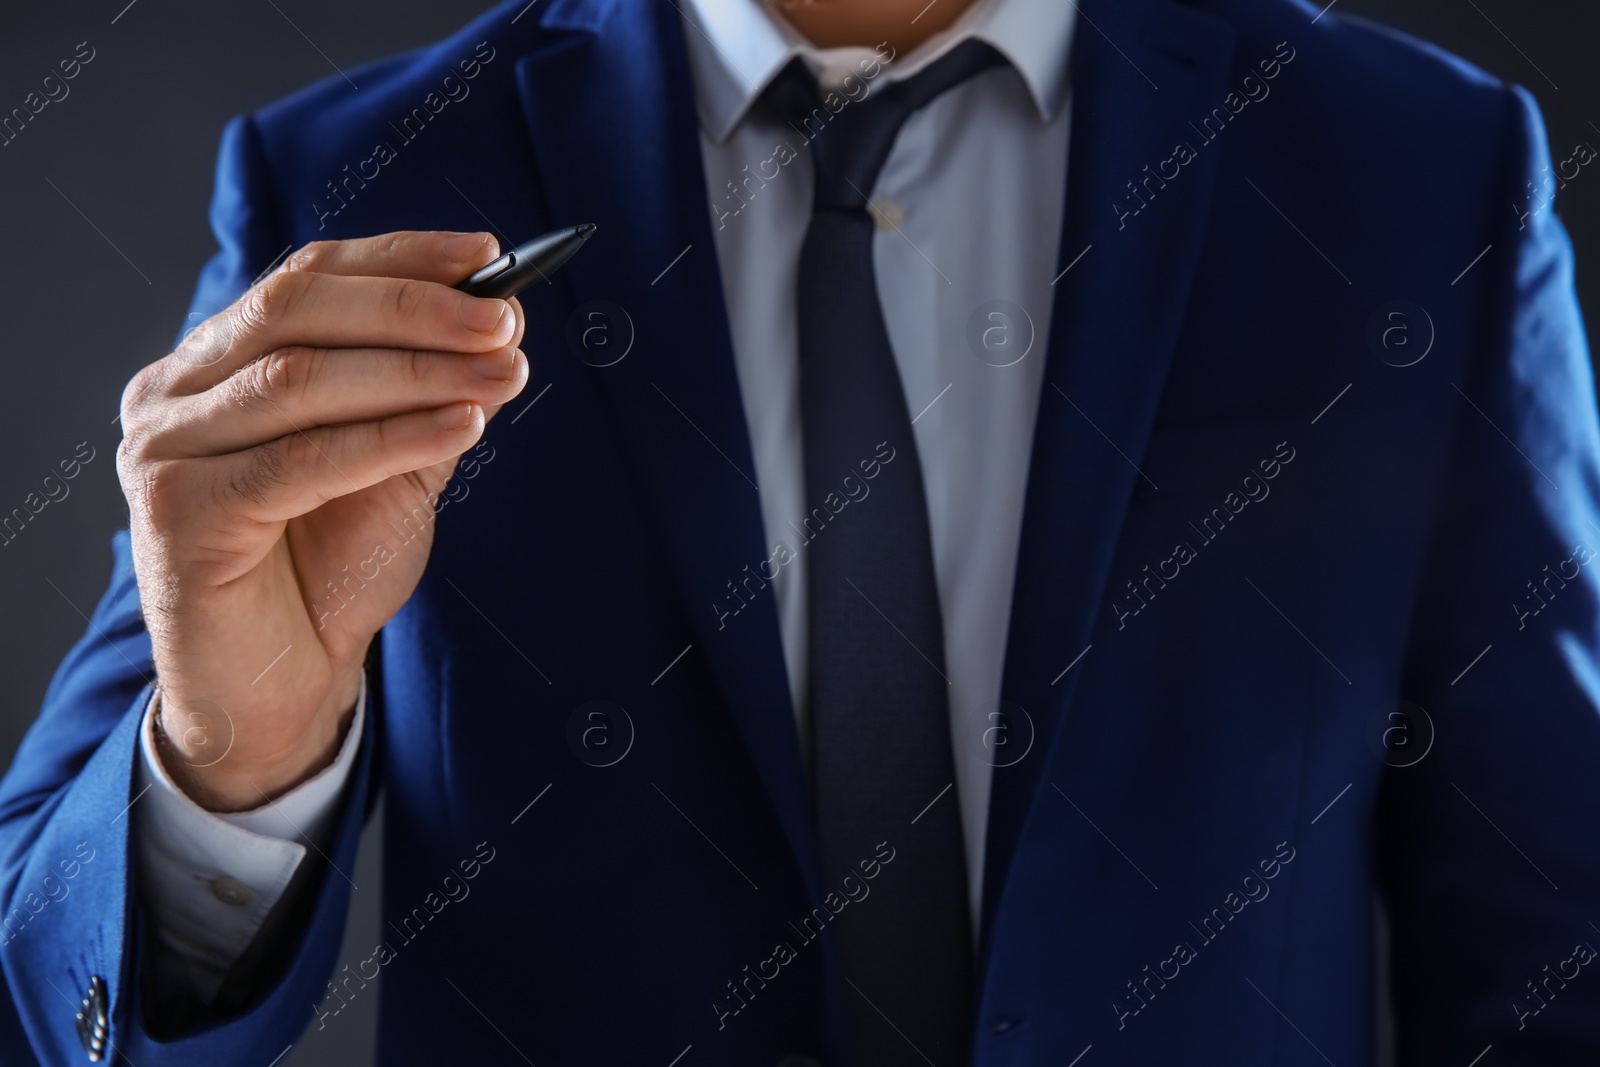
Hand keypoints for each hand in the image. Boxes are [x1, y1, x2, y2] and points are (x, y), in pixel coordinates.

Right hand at [117, 231, 526, 809]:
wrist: (285, 685)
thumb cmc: (332, 569)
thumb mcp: (394, 465)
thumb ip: (429, 395)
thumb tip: (498, 319)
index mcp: (215, 362)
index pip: (307, 278)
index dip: (399, 259)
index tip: (488, 254)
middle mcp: (173, 392)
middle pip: (298, 311)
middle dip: (415, 310)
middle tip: (505, 320)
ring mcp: (163, 450)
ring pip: (301, 380)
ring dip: (416, 372)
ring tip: (503, 372)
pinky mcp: (177, 514)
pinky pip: (300, 461)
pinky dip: (390, 438)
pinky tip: (463, 426)